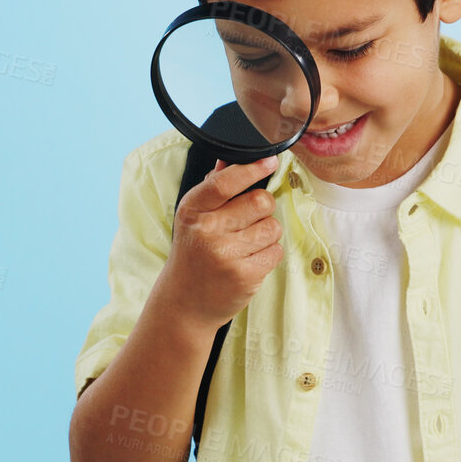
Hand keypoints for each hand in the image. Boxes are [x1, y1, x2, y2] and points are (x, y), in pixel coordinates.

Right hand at [157, 154, 284, 331]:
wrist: (184, 303)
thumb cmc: (193, 253)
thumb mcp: (193, 218)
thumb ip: (213, 187)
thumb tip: (230, 159)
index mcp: (192, 210)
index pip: (225, 182)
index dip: (252, 169)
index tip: (270, 161)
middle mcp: (207, 230)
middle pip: (261, 201)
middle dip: (263, 208)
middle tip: (247, 221)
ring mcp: (226, 255)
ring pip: (273, 227)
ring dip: (266, 233)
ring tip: (246, 244)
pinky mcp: (245, 276)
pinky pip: (276, 251)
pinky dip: (268, 255)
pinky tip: (249, 261)